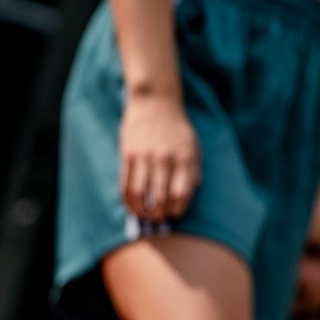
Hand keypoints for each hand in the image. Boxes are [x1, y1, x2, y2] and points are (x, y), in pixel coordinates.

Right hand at [119, 91, 201, 220]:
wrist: (156, 101)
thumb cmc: (177, 127)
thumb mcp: (194, 145)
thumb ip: (194, 169)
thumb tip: (193, 191)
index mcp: (185, 157)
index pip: (182, 193)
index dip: (178, 209)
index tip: (175, 213)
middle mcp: (166, 158)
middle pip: (161, 197)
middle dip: (160, 214)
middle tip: (159, 218)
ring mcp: (145, 156)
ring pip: (141, 194)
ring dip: (142, 211)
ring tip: (145, 215)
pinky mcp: (128, 154)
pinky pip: (126, 185)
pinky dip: (128, 201)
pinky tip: (132, 206)